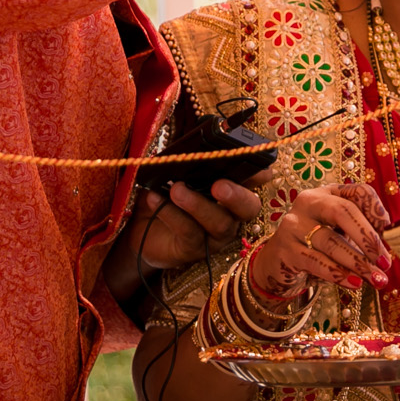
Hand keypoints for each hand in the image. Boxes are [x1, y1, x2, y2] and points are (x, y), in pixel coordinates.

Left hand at [130, 169, 270, 271]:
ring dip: (198, 204)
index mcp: (231, 189)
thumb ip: (185, 164)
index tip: (261, 170)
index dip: (258, 174)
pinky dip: (172, 214)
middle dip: (237, 196)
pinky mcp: (194, 249)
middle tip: (218, 186)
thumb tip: (185, 151)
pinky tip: (155, 198)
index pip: (252, 180)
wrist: (138, 226)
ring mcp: (215, 235)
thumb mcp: (173, 174)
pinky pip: (189, 232)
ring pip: (220, 223)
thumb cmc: (164, 193)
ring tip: (176, 189)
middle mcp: (230, 213)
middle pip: (248, 208)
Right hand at [250, 183, 391, 294]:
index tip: (388, 231)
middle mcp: (309, 202)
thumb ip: (360, 233)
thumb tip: (386, 249)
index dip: (376, 209)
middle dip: (367, 238)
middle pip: (343, 212)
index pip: (358, 192)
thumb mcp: (339, 232)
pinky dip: (338, 274)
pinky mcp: (286, 249)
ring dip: (357, 263)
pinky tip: (354, 284)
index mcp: (329, 193)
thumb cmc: (317, 245)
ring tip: (376, 279)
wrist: (278, 262)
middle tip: (385, 261)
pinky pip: (316, 262)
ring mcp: (294, 224)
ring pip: (331, 242)